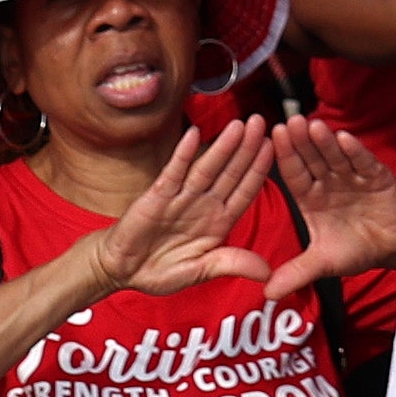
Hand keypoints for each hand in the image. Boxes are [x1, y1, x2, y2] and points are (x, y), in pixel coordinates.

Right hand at [79, 119, 279, 302]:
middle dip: (247, 148)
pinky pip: (173, 171)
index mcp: (219, 223)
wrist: (121, 269)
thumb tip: (268, 274)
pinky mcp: (158, 195)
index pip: (245, 192)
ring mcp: (182, 198)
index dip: (259, 170)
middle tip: (261, 123)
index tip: (274, 149)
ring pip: (206, 168)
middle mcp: (204, 205)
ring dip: (222, 146)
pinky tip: (195, 135)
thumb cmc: (160, 270)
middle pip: (230, 173)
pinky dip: (184, 153)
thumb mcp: (200, 271)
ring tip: (238, 125)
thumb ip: (232, 264)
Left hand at [266, 119, 395, 295]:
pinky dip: (355, 152)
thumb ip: (297, 273)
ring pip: (335, 156)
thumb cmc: (354, 250)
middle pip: (312, 159)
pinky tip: (345, 138)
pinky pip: (363, 162)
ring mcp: (352, 177)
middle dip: (301, 142)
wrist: (391, 249)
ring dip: (325, 141)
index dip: (285, 157)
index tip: (272, 139)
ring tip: (313, 125)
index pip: (294, 174)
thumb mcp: (323, 263)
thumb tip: (268, 293)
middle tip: (288, 122)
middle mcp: (328, 183)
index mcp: (310, 199)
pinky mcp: (377, 177)